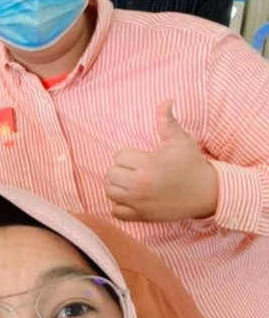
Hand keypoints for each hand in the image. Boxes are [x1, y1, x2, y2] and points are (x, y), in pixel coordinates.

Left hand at [106, 100, 217, 221]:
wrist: (208, 193)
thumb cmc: (192, 164)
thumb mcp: (180, 140)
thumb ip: (166, 121)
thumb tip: (166, 100)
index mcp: (147, 164)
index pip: (118, 156)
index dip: (129, 155)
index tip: (143, 158)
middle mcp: (140, 185)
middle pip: (110, 174)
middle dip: (122, 170)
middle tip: (137, 171)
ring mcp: (139, 203)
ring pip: (110, 192)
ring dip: (119, 187)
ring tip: (133, 184)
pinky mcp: (141, 217)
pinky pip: (116, 212)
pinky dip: (120, 207)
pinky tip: (132, 199)